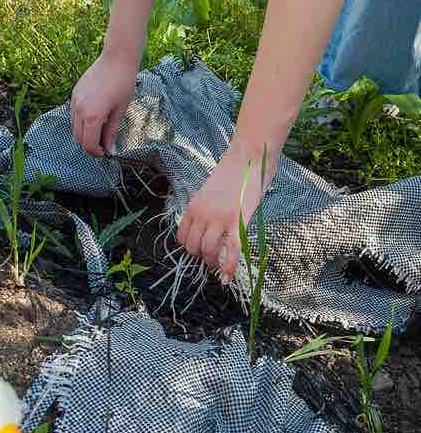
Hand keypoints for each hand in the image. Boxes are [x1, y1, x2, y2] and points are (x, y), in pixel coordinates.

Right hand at [70, 52, 137, 155]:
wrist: (116, 59)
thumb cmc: (123, 84)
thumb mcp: (120, 111)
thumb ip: (112, 131)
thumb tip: (109, 148)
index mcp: (93, 117)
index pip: (89, 144)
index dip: (96, 153)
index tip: (105, 153)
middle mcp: (80, 110)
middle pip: (79, 138)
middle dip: (89, 145)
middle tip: (102, 146)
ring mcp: (75, 101)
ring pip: (74, 127)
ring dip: (85, 134)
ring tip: (99, 131)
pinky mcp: (74, 94)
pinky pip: (74, 115)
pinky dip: (81, 122)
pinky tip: (95, 118)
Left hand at [176, 138, 277, 284]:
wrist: (250, 154)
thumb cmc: (235, 170)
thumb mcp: (211, 190)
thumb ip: (207, 208)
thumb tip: (209, 224)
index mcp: (194, 205)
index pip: (182, 236)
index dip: (190, 247)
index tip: (199, 250)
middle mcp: (202, 213)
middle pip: (193, 247)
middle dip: (201, 257)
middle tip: (212, 260)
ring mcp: (220, 218)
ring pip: (209, 251)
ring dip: (213, 263)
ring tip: (219, 267)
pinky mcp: (239, 221)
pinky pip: (232, 251)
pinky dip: (229, 267)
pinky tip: (228, 278)